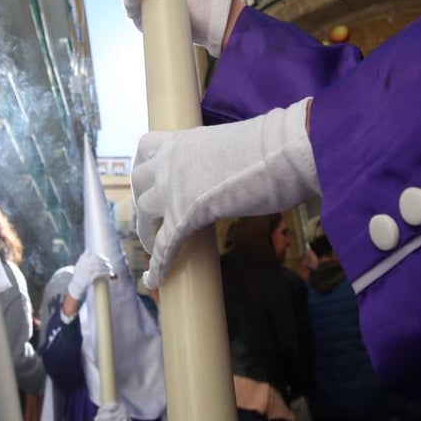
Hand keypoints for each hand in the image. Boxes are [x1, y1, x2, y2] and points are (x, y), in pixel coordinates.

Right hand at [67, 251, 113, 301]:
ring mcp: (88, 270)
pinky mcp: (90, 276)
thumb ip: (84, 256)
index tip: (107, 259)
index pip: (95, 256)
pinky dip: (106, 273)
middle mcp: (85, 263)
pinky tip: (109, 274)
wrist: (76, 283)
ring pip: (100, 267)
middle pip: (98, 261)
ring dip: (107, 268)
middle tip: (109, 265)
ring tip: (110, 270)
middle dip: (105, 263)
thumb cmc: (79, 273)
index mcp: (83, 259)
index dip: (102, 258)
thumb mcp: (79, 263)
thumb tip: (89, 249)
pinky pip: (100, 273)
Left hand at [134, 98, 319, 289]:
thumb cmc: (273, 142)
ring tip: (154, 245)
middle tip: (154, 214)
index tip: (150, 176)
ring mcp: (172, 190)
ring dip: (146, 230)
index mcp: (182, 139)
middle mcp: (169, 162)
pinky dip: (158, 266)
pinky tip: (153, 280)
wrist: (281, 151)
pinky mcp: (184, 217)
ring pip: (144, 213)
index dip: (145, 164)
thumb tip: (234, 166)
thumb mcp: (235, 141)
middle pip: (140, 183)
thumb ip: (221, 154)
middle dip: (144, 199)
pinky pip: (164, 246)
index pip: (146, 147)